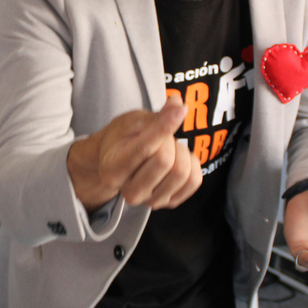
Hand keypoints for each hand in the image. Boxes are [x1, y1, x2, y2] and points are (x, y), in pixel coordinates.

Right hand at [67, 95, 201, 211]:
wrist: (121, 162)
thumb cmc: (124, 138)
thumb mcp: (133, 121)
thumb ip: (155, 115)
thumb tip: (178, 104)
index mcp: (113, 169)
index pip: (146, 149)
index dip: (164, 127)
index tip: (179, 109)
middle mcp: (130, 192)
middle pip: (165, 160)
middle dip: (168, 140)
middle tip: (160, 137)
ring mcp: (150, 202)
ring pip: (182, 172)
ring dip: (180, 153)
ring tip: (167, 149)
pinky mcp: (170, 203)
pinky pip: (195, 180)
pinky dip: (192, 164)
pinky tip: (177, 160)